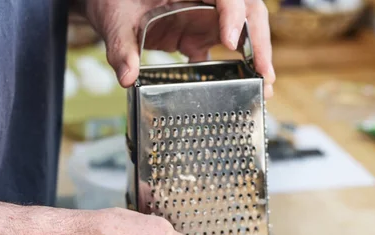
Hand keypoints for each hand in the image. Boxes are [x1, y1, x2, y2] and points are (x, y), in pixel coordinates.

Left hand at [81, 0, 275, 96]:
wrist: (110, 4)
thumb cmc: (114, 0)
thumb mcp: (115, 20)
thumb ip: (121, 47)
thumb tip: (127, 77)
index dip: (232, 13)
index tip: (228, 41)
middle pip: (246, 10)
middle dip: (258, 40)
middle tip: (264, 71)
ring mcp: (204, 15)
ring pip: (243, 29)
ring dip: (256, 55)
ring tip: (264, 83)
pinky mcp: (199, 33)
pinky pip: (226, 46)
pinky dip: (237, 67)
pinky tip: (247, 86)